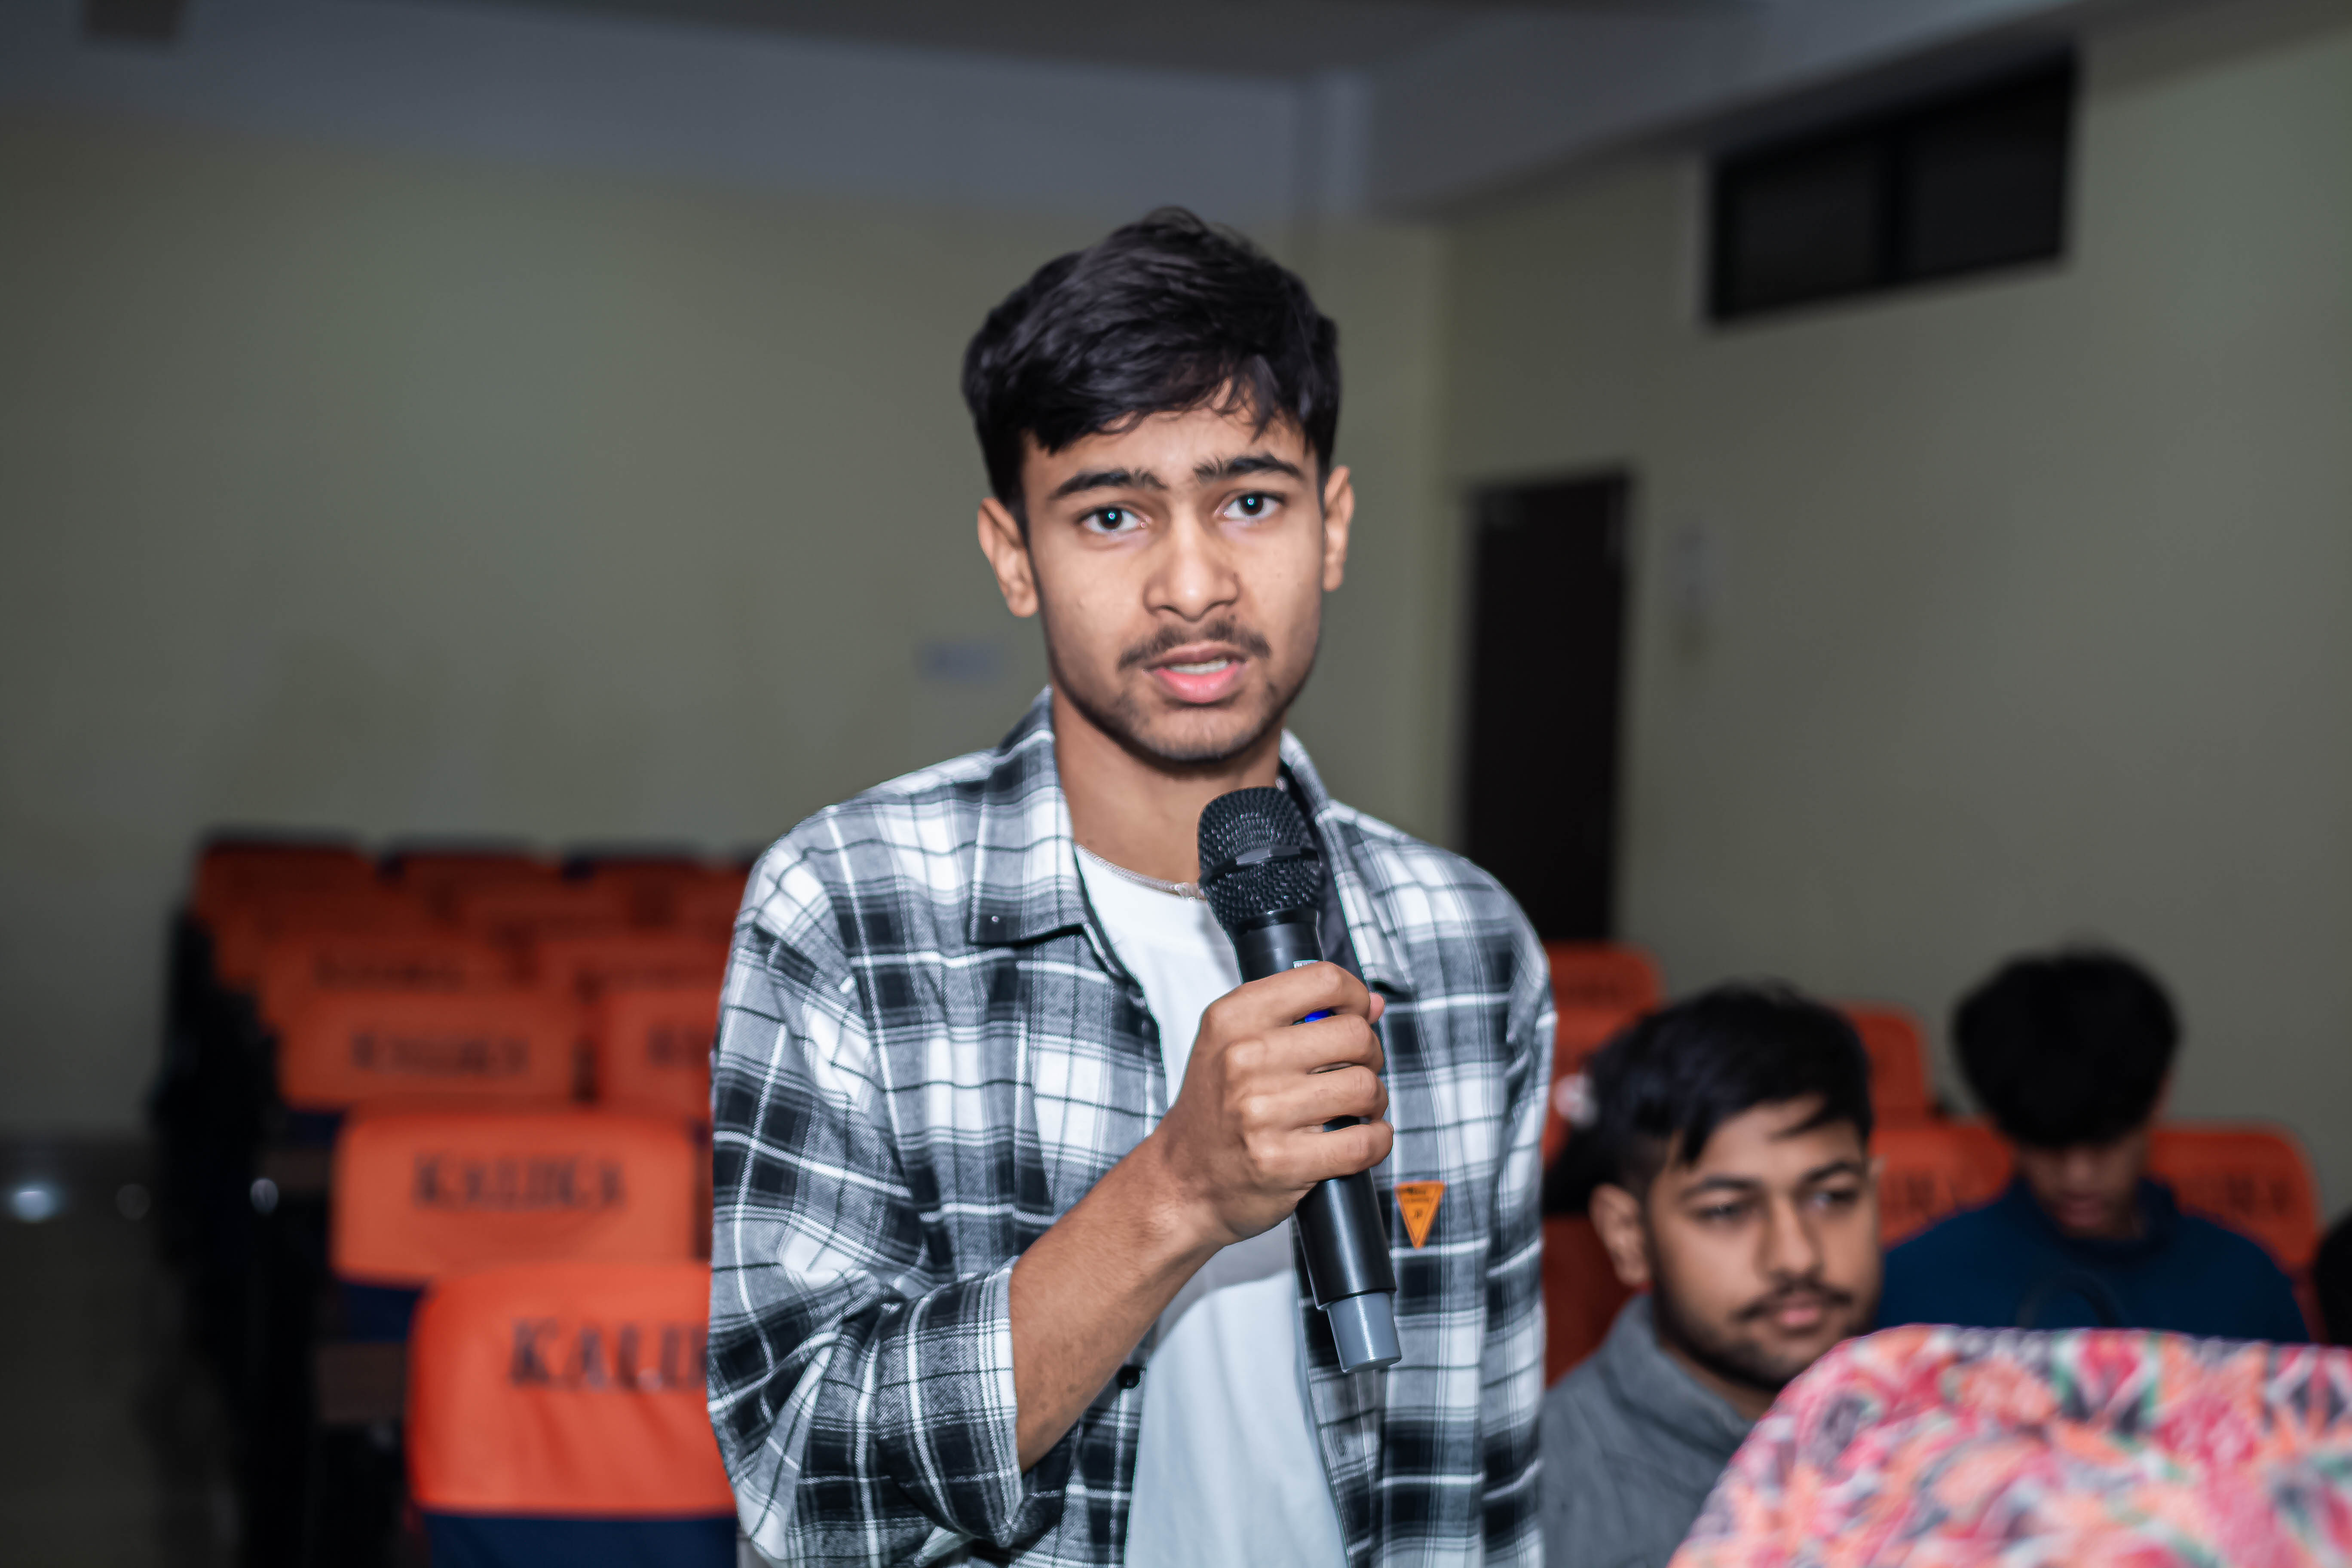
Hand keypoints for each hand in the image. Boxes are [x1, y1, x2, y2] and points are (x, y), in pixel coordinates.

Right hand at [1145, 961, 1390, 1252]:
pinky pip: (1364, 1142)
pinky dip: (1376, 1140)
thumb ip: (1301, 1015)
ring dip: (1374, 1100)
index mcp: (1233, 1019)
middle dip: (1370, 1054)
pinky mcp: (1283, 1160)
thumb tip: (1374, 1003)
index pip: (1322, 980)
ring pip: (1365, 1087)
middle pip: (1355, 1035)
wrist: (1183, 1179)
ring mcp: (1262, 1112)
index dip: (1354, 996)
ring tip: (1356, 1108)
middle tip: (1356, 1069)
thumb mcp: (1235, 1044)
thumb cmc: (1215, 1110)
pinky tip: (1360, 1138)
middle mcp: (1245, 1059)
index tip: (1356, 1014)